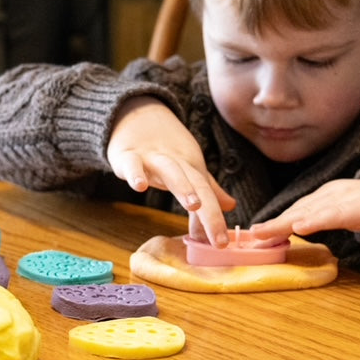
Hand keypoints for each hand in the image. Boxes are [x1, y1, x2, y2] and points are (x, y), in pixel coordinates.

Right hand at [107, 96, 235, 246]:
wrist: (136, 114)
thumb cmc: (164, 150)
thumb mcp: (188, 169)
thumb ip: (208, 189)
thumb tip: (231, 206)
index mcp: (191, 169)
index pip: (208, 196)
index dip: (216, 220)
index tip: (223, 244)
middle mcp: (176, 164)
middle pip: (196, 185)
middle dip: (209, 210)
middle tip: (219, 236)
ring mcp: (152, 158)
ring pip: (170, 170)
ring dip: (183, 186)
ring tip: (194, 205)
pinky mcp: (128, 155)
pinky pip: (132, 164)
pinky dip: (135, 173)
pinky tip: (139, 187)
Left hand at [250, 179, 359, 239]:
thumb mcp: (335, 213)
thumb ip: (316, 219)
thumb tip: (292, 229)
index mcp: (320, 201)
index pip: (293, 212)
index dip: (273, 223)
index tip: (254, 233)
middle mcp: (325, 199)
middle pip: (295, 212)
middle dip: (273, 224)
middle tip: (252, 233)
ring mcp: (340, 201)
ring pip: (309, 212)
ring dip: (286, 222)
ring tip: (267, 231)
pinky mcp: (355, 208)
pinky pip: (333, 215)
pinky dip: (316, 220)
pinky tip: (300, 226)